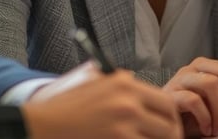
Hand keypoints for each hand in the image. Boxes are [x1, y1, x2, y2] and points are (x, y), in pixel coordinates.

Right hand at [22, 68, 182, 138]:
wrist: (45, 124)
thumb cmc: (69, 106)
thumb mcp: (98, 84)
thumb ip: (125, 88)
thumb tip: (149, 101)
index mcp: (125, 83)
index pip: (166, 101)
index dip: (172, 118)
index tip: (170, 126)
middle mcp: (129, 102)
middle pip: (169, 125)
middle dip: (171, 137)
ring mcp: (123, 125)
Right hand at [162, 57, 217, 136]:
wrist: (176, 127)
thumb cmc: (199, 113)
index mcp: (205, 66)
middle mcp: (191, 69)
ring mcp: (179, 81)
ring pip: (209, 83)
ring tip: (216, 128)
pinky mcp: (169, 96)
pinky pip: (192, 100)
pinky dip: (204, 117)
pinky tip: (205, 129)